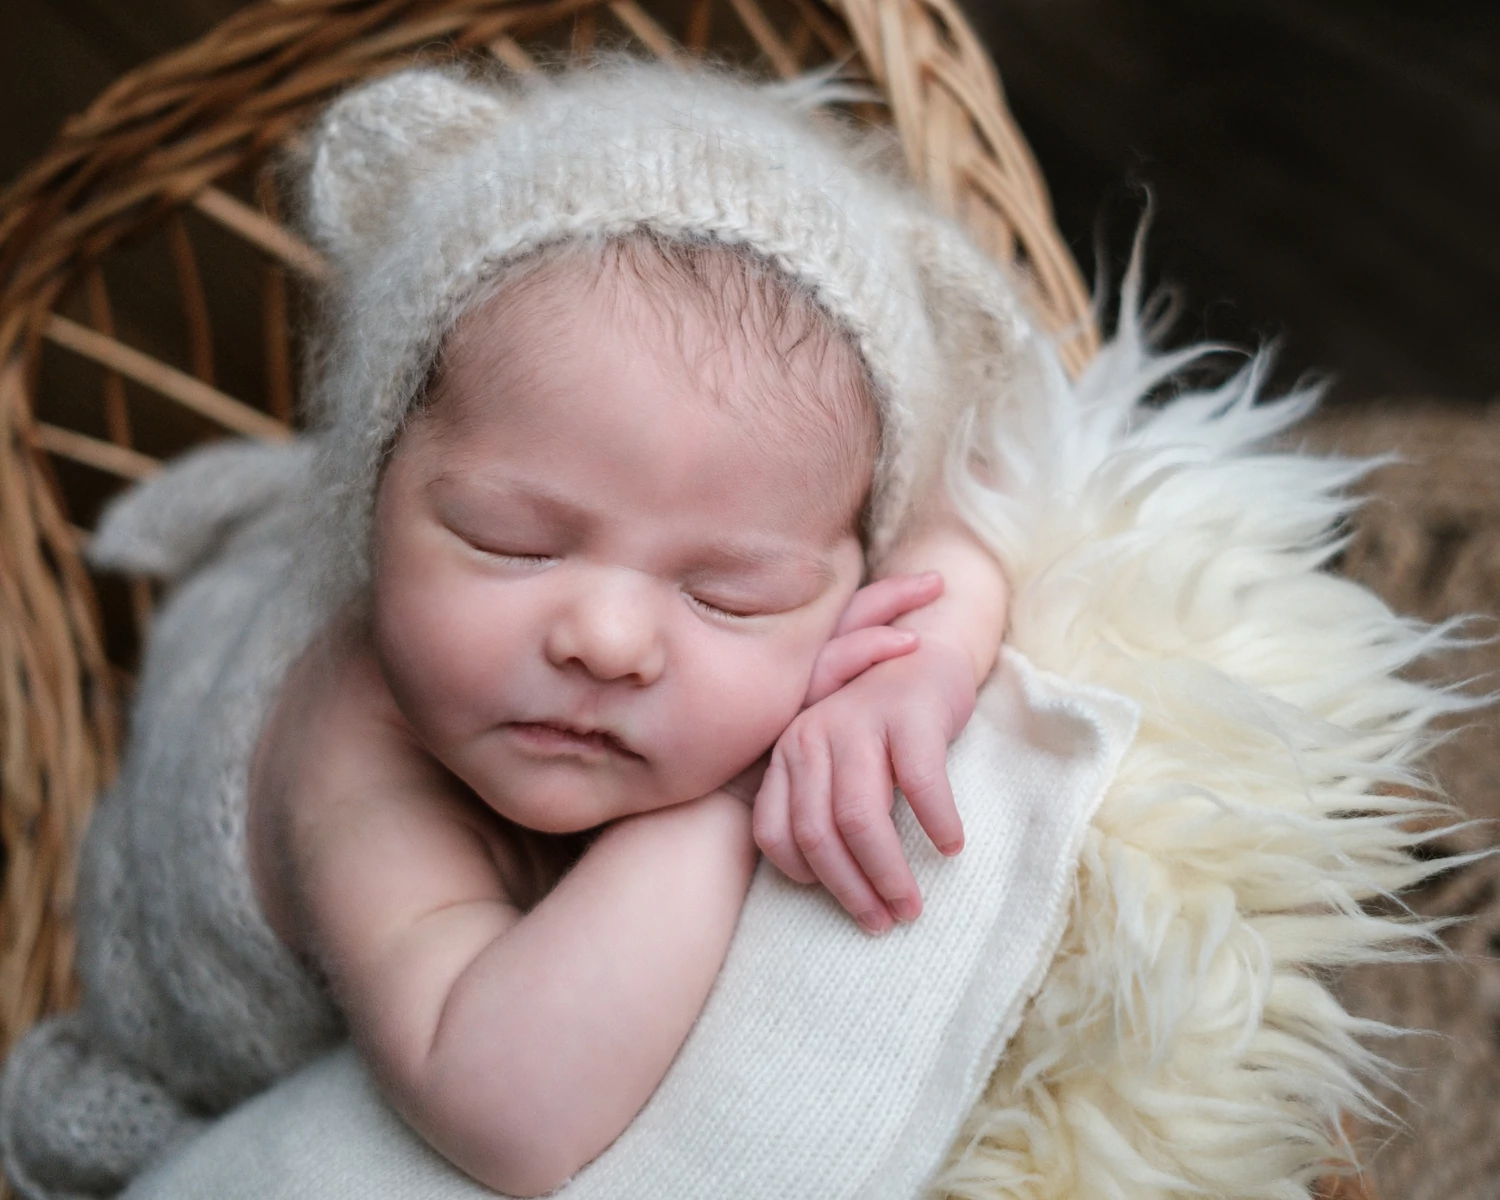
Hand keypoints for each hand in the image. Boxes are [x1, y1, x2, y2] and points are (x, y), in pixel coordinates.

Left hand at [752, 575, 977, 933]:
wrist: (926, 651)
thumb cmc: (881, 724)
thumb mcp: (836, 760)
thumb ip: (819, 805)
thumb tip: (830, 882)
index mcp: (788, 753)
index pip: (774, 832)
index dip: (806, 878)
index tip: (843, 902)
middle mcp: (811, 735)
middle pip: (818, 834)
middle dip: (851, 889)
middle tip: (884, 921)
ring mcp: (857, 721)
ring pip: (860, 818)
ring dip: (888, 872)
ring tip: (911, 904)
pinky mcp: (907, 713)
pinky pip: (919, 784)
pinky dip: (936, 824)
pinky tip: (951, 846)